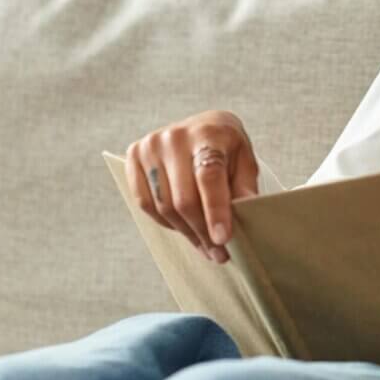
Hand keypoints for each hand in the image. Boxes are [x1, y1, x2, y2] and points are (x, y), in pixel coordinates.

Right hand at [126, 110, 259, 264]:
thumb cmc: (227, 147)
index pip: (209, 176)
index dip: (215, 210)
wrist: (201, 126)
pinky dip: (165, 222)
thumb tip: (245, 214)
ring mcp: (151, 146)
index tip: (223, 239)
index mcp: (208, 133)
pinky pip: (145, 203)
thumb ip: (245, 185)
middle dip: (202, 232)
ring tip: (205, 247)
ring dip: (186, 233)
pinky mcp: (134, 155)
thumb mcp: (245, 159)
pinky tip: (184, 229)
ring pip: (164, 206)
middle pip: (184, 198)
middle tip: (219, 253)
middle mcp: (175, 137)